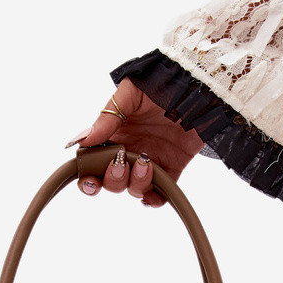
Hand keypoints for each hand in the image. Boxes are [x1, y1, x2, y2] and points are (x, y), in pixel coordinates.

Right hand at [66, 78, 202, 206]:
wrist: (199, 86)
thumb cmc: (164, 82)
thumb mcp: (131, 93)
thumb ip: (107, 117)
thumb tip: (82, 140)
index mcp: (115, 133)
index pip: (93, 160)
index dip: (88, 174)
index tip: (90, 177)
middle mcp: (130, 150)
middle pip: (111, 180)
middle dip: (112, 179)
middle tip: (120, 163)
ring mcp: (150, 161)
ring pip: (133, 188)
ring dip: (135, 183)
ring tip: (145, 163)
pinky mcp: (172, 168)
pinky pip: (160, 194)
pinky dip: (154, 200)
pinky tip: (152, 196)